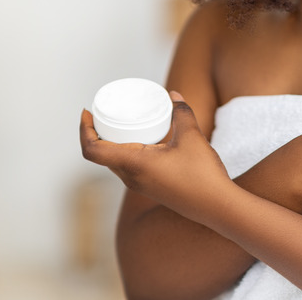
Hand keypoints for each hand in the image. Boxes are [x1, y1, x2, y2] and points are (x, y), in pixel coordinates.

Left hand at [79, 92, 228, 219]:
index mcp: (133, 164)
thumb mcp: (192, 137)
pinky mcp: (151, 188)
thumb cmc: (202, 174)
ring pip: (115, 162)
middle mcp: (131, 178)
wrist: (217, 206)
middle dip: (97, 132)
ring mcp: (140, 185)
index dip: (84, 130)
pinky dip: (127, 151)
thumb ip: (181, 113)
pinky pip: (129, 167)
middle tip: (105, 112)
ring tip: (123, 123)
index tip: (87, 112)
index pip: (92, 150)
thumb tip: (173, 95)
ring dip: (112, 143)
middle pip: (101, 155)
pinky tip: (143, 141)